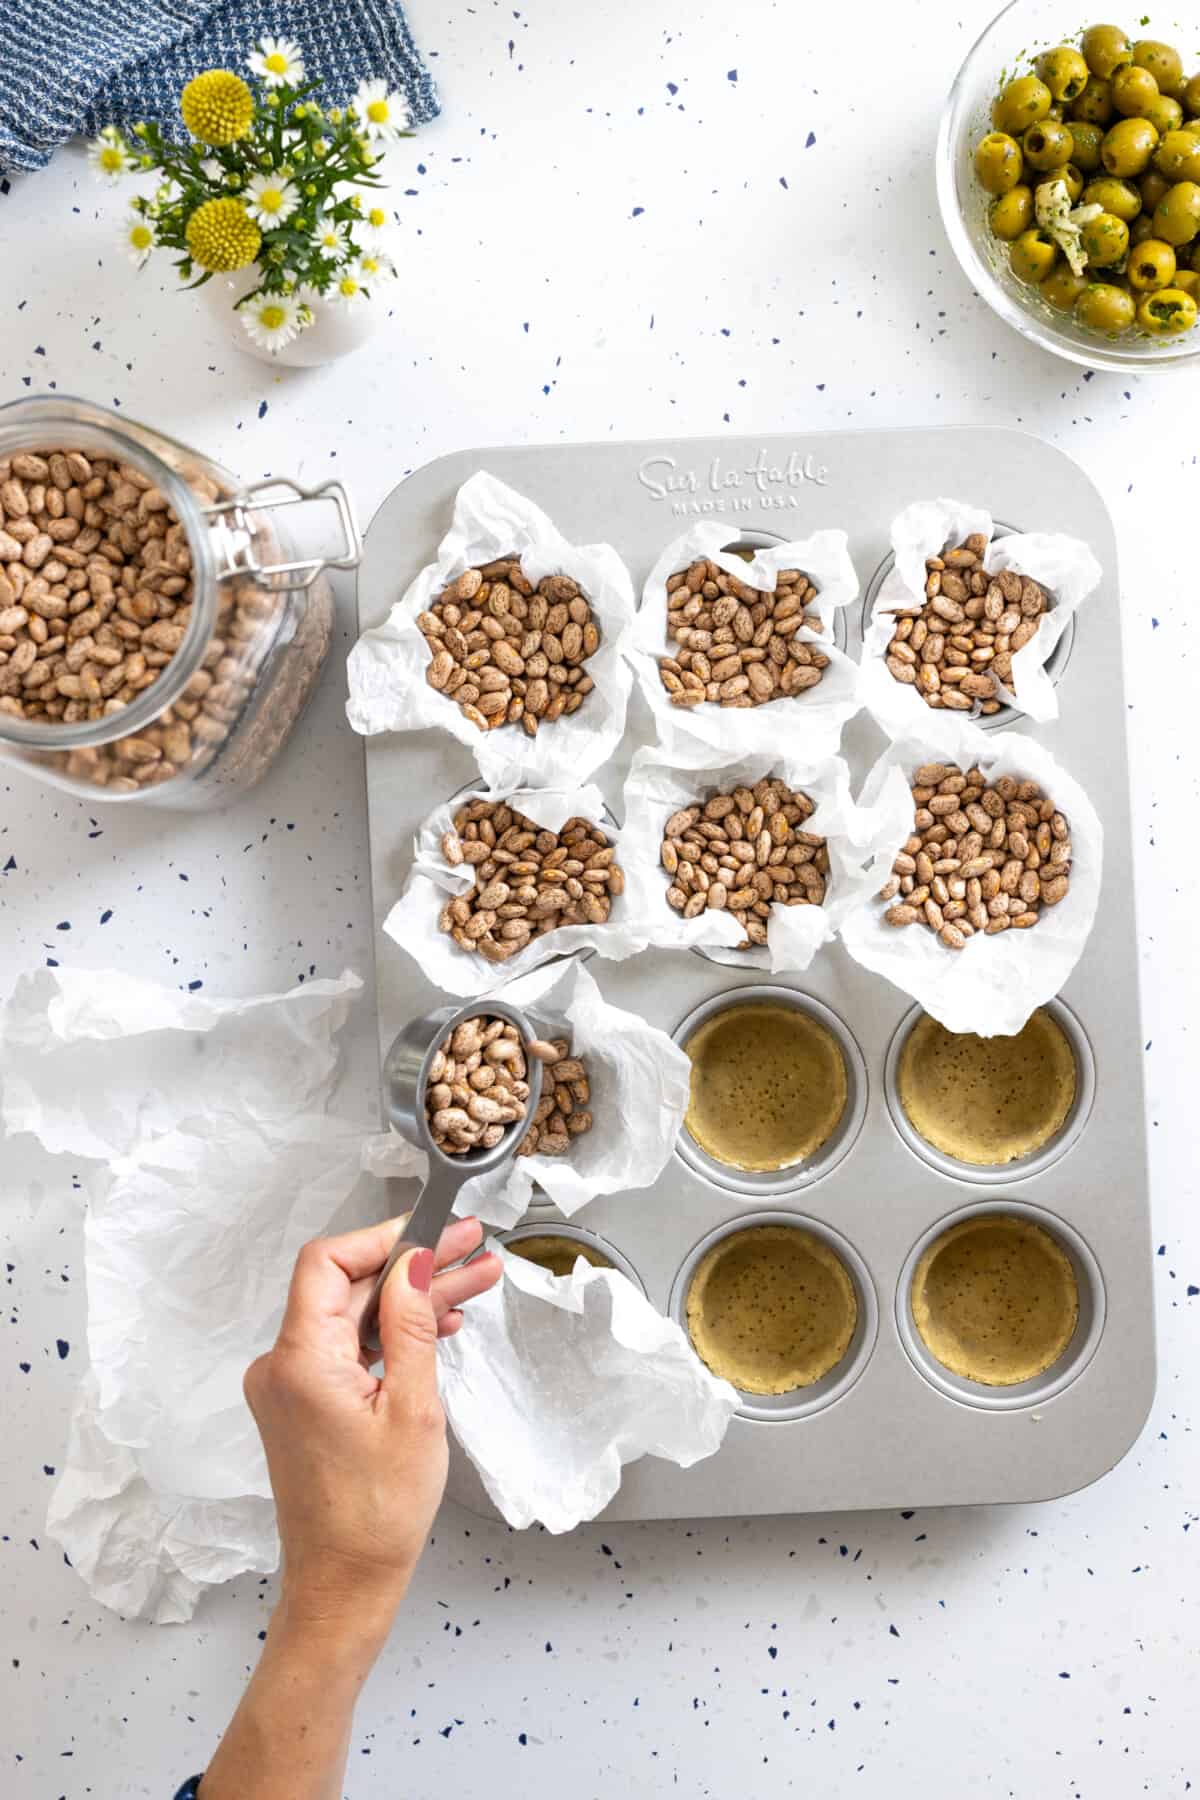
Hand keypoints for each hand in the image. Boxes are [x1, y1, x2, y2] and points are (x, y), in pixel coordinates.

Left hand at [244, 1215, 500, 1639]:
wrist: (346, 1586)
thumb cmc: (378, 1514)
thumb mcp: (413, 1409)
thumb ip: (412, 1325)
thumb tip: (414, 1261)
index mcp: (299, 1361)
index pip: (328, 1263)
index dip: (383, 1238)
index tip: (434, 1232)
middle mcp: (282, 1366)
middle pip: (348, 1287)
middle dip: (414, 1265)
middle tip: (472, 1248)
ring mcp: (291, 1386)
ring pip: (354, 1317)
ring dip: (412, 1299)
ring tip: (476, 1281)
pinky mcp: (306, 1403)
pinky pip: (349, 1348)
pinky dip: (393, 1335)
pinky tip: (443, 1326)